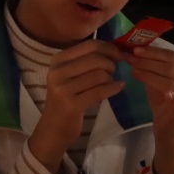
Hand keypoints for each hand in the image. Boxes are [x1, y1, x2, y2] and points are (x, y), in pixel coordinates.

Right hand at [29, 39, 124, 173]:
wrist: (53, 128)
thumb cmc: (66, 99)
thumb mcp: (71, 76)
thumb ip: (87, 61)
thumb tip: (115, 49)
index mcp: (58, 60)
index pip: (89, 45)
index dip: (109, 48)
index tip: (120, 54)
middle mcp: (58, 72)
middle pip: (95, 58)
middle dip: (111, 63)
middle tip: (115, 71)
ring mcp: (63, 88)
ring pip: (99, 74)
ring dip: (110, 78)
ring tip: (111, 83)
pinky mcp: (71, 104)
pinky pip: (100, 91)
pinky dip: (113, 88)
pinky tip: (119, 87)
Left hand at [126, 46, 173, 146]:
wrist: (170, 129)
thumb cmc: (166, 102)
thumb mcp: (161, 80)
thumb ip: (157, 66)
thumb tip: (138, 50)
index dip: (155, 53)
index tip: (136, 50)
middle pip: (172, 69)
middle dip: (149, 62)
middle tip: (131, 59)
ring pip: (171, 84)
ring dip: (150, 76)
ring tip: (134, 71)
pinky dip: (171, 97)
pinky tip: (163, 93)